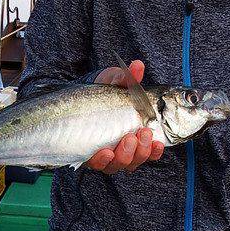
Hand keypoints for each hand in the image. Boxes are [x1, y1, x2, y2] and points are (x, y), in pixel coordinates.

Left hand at [86, 59, 164, 173]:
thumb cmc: (98, 92)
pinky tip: (105, 152)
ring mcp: (103, 154)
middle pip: (135, 160)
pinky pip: (97, 165)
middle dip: (142, 150)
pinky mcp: (87, 156)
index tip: (158, 142)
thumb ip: (127, 78)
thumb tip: (138, 65)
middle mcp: (120, 148)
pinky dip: (103, 160)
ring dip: (126, 155)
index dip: (155, 150)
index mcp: (133, 134)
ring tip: (127, 139)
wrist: (71, 99)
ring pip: (119, 165)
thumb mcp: (113, 83)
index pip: (149, 149)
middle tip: (142, 134)